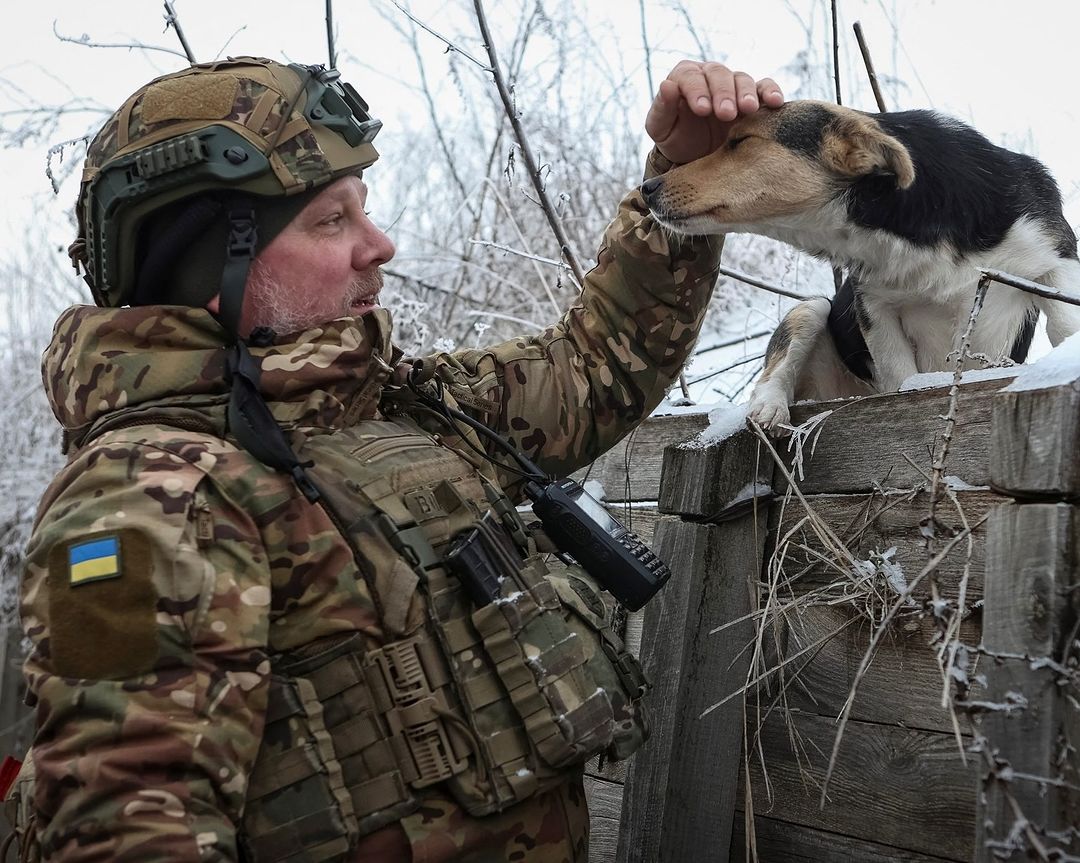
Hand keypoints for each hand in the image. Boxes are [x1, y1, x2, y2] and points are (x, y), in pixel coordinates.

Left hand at [646, 61, 783, 164]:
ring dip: (746, 93)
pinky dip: (771, 92)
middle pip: (718, 74)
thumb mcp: (660, 128)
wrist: (693, 157)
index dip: (696, 89)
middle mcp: (709, 76)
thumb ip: (662, 108)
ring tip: (748, 109)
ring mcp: (732, 86)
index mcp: (684, 78)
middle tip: (725, 113)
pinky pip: (764, 87)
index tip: (702, 109)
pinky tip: (775, 102)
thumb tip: (666, 85)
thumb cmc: (674, 138)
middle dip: (723, 93)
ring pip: (742, 79)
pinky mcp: (751, 98)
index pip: (690, 75)